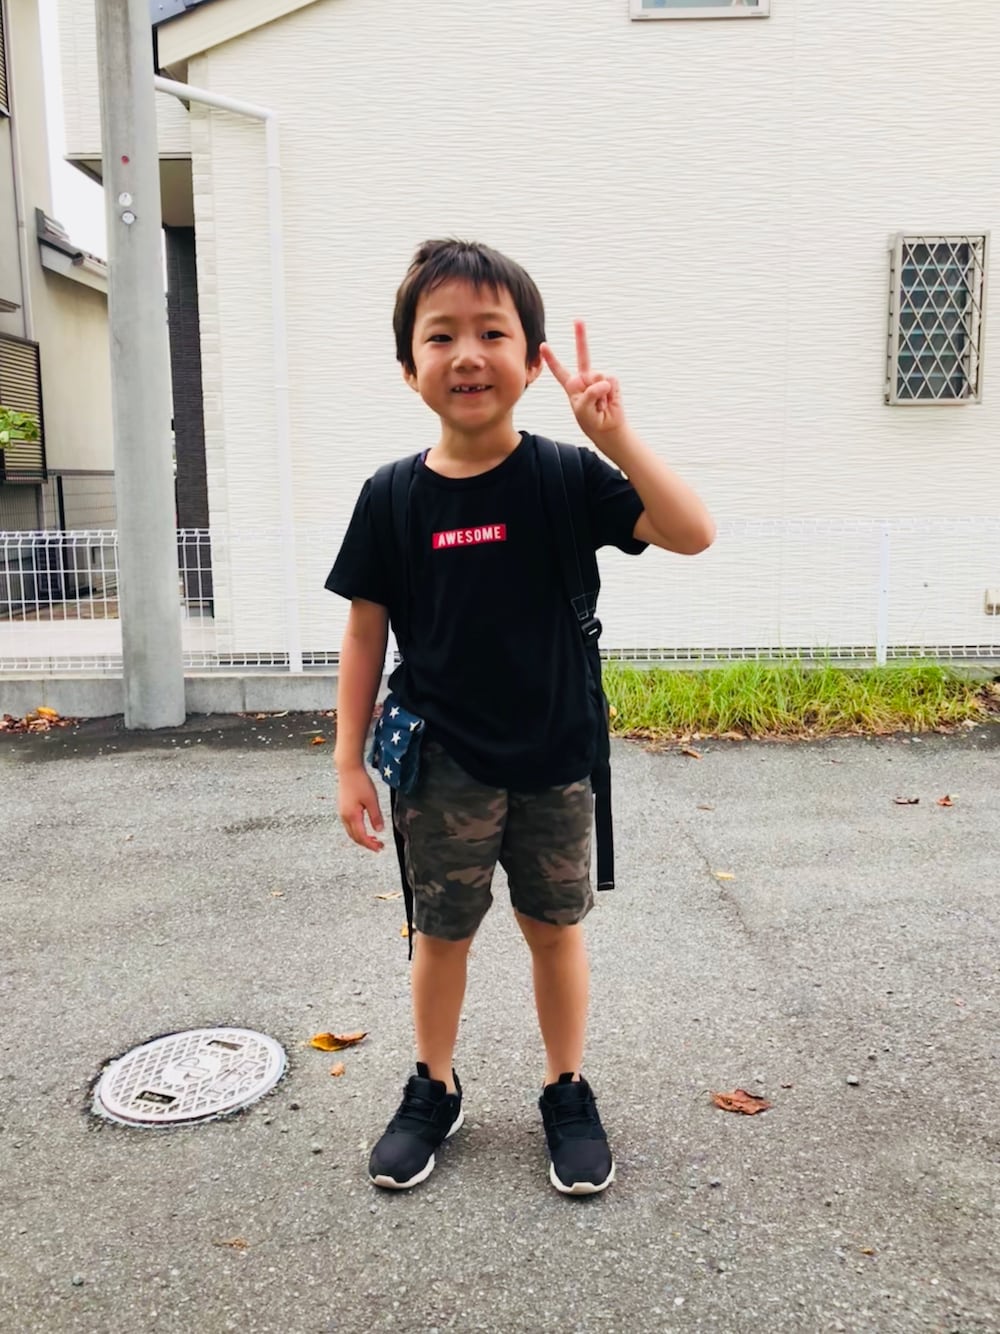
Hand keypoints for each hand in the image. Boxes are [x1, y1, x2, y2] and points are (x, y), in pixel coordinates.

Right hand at [338, 765, 384, 851]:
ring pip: (351, 832)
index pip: (361, 837)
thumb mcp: (372, 800)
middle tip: (379, 846)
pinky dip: (357, 830)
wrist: (348, 770)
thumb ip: (376, 816)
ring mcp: (342, 812)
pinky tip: (365, 828)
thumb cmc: (360, 782)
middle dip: (367, 844)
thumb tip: (380, 830)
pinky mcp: (343, 808)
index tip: (380, 848)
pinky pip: (349, 825)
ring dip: (362, 838)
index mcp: (352, 816)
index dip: (371, 845)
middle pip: (355, 837)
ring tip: (374, 839)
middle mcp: (345, 817)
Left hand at [540, 321, 626, 444]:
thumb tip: (603, 381)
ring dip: (599, 394)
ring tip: (599, 405)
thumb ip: (588, 394)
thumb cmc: (591, 420)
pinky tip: (607, 402)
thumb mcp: (581, 409)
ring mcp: (598, 379)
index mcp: (572, 385)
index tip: (543, 346)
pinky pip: (610, 382)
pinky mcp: (611, 382)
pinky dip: (609, 394)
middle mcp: (585, 378)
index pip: (559, 370)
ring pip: (597, 376)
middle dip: (580, 337)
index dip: (552, 358)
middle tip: (578, 320)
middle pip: (583, 355)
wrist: (608, 428)